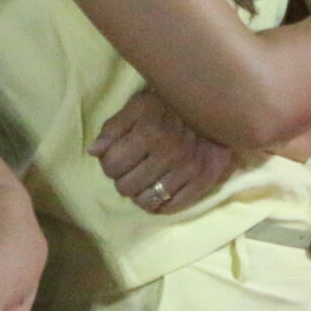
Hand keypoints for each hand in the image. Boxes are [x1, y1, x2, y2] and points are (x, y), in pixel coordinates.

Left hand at [89, 87, 234, 212]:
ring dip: (140, 194)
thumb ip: (114, 127)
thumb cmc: (171, 104)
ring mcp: (187, 169)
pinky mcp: (204, 180)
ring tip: (146, 182)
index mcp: (149, 132)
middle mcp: (168, 154)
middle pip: (125, 187)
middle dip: (123, 180)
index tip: (118, 159)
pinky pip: (172, 207)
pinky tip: (160, 191)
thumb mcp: (139, 105)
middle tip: (133, 170)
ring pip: (146, 202)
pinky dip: (161, 204)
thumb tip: (94, 152)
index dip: (109, 164)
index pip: (111, 166)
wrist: (217, 104)